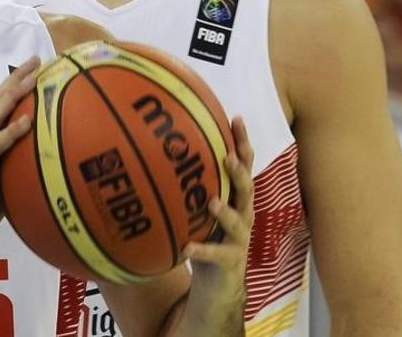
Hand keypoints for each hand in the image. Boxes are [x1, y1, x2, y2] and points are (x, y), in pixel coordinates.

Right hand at [0, 57, 40, 253]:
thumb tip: (40, 166)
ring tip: (34, 77)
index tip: (34, 70)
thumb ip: (14, 170)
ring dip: (15, 94)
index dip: (14, 86)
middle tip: (37, 59)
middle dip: (17, 79)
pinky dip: (11, 131)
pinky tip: (28, 121)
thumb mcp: (0, 186)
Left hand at [181, 116, 255, 334]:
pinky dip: (202, 250)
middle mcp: (242, 214)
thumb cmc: (205, 236)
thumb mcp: (198, 207)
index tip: (236, 118)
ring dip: (226, 211)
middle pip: (246, 188)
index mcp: (235, 197)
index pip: (244, 165)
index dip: (242, 142)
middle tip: (228, 155)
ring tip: (212, 202)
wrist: (218, 283)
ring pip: (237, 221)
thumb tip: (154, 147)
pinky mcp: (229, 262)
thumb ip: (188, 183)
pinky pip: (215, 255)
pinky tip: (187, 248)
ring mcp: (239, 239)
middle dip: (239, 171)